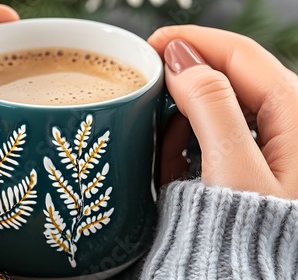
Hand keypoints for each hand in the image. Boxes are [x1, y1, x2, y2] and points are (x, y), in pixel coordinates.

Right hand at [150, 25, 297, 198]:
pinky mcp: (244, 161)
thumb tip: (181, 59)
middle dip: (185, 72)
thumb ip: (211, 108)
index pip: (239, 54)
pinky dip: (185, 136)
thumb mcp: (233, 171)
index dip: (194, 41)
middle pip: (229, 74)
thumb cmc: (255, 240)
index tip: (151, 44)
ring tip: (153, 124)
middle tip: (145, 79)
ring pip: (217, 103)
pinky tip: (168, 150)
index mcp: (296, 113)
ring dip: (182, 108)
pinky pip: (212, 133)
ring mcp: (264, 142)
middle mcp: (285, 122)